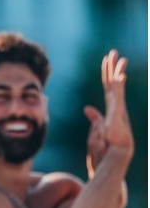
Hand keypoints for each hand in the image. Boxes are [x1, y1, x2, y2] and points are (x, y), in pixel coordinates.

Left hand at [84, 49, 132, 175]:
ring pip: (117, 85)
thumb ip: (94, 117)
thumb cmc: (107, 145)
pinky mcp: (118, 113)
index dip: (107, 72)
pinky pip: (118, 96)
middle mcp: (116, 104)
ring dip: (118, 71)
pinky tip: (120, 76)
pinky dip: (119, 86)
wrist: (115, 155)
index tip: (106, 60)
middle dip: (113, 66)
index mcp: (111, 106)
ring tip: (120, 58)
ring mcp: (118, 107)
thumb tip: (87, 108)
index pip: (108, 85)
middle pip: (113, 81)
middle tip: (113, 52)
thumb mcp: (97, 128)